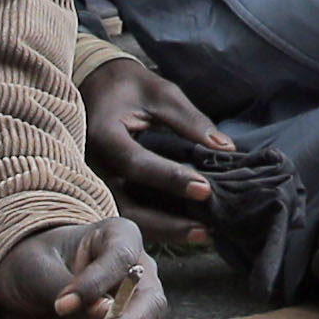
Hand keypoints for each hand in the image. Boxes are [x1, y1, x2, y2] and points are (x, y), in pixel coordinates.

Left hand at [0, 213, 166, 318]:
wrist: (23, 293)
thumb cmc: (31, 267)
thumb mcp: (34, 268)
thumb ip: (63, 284)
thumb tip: (103, 311)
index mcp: (119, 239)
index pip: (122, 257)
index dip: (97, 283)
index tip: (61, 305)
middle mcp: (140, 275)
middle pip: (151, 304)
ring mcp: (140, 312)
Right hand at [78, 55, 233, 235]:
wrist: (94, 84)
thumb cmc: (129, 86)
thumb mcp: (161, 94)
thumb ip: (190, 121)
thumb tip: (225, 149)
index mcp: (104, 134)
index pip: (136, 164)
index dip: (170, 179)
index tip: (204, 189)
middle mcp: (93, 165)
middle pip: (125, 205)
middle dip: (166, 223)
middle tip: (205, 230)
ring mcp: (94, 181)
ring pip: (125, 217)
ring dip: (163, 231)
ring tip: (202, 234)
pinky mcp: (103, 189)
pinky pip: (126, 213)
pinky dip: (155, 225)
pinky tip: (184, 228)